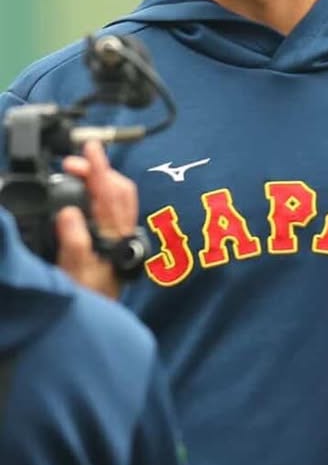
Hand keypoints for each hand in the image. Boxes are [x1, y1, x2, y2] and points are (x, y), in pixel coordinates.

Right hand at [57, 140, 138, 297]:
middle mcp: (122, 232)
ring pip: (121, 198)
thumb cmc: (85, 296)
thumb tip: (68, 212)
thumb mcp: (72, 271)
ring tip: (78, 173)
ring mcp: (123, 235)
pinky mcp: (119, 241)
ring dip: (103, 180)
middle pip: (120, 190)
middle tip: (72, 163)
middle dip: (100, 170)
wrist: (99, 317)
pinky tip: (90, 195)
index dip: (99, 168)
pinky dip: (105, 194)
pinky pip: (118, 209)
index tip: (90, 147)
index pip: (109, 193)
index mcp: (111, 235)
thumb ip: (72, 242)